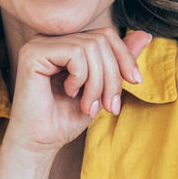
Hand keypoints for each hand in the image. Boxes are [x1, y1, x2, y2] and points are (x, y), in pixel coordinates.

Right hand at [4, 28, 150, 155]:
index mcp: (64, 44)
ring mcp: (39, 44)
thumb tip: (144, 34)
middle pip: (101, 39)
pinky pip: (75, 53)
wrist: (39, 144)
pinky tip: (69, 93)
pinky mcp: (33, 53)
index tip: (135, 82)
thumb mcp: (101, 88)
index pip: (105, 34)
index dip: (125, 56)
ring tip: (89, 106)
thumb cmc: (64, 120)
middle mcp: (50, 39)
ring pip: (91, 46)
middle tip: (109, 106)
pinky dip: (81, 78)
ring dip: (98, 82)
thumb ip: (118, 61)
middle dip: (113, 75)